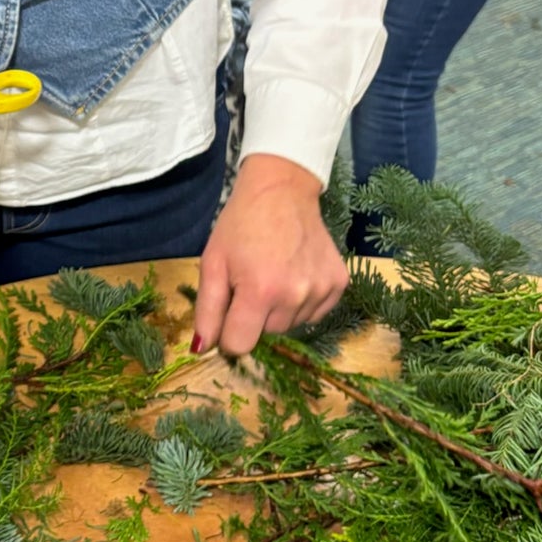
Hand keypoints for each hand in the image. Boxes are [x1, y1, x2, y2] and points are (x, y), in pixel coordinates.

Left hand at [192, 155, 346, 358]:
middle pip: (267, 334)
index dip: (229, 333)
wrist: (282, 191)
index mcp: (259, 292)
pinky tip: (295, 274)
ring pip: (291, 325)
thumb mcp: (212, 263)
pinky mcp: (339, 283)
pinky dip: (303, 302)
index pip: (240, 345)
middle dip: (255, 316)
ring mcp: (321, 290)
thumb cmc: (240, 226)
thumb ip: (206, 311)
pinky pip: (315, 314)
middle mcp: (295, 295)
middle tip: (252, 281)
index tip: (228, 313)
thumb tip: (202, 350)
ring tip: (274, 273)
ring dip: (279, 309)